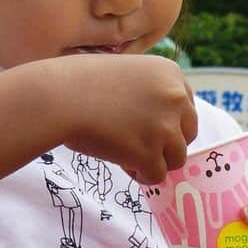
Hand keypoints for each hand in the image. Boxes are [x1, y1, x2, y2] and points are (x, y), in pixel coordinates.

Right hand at [54, 54, 197, 184]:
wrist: (59, 98)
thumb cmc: (79, 83)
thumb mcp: (125, 71)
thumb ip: (149, 90)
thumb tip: (161, 121)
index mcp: (171, 73)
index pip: (187, 108)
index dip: (168, 122)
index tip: (148, 127)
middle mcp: (175, 98)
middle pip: (188, 134)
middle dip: (166, 143)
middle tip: (138, 144)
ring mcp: (165, 127)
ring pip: (176, 158)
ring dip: (153, 159)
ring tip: (124, 152)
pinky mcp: (150, 153)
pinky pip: (156, 175)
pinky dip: (140, 173)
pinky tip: (119, 160)